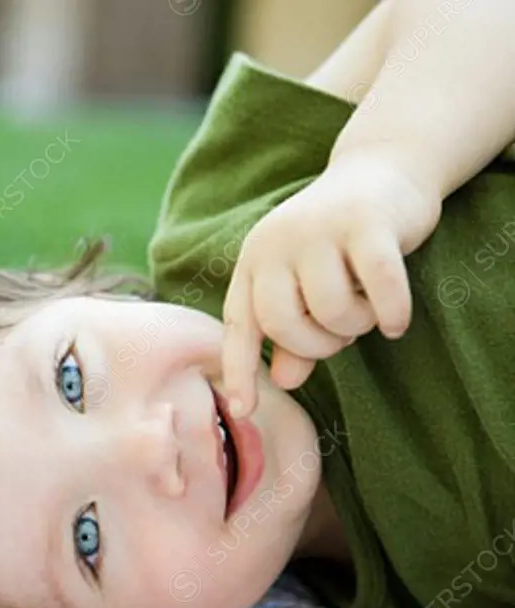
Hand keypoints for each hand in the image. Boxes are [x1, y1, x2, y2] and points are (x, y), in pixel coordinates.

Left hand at [221, 150, 441, 416]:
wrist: (383, 169)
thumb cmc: (340, 245)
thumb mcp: (308, 289)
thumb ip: (294, 336)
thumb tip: (284, 380)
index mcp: (256, 261)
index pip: (240, 323)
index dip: (240, 369)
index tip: (244, 410)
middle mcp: (277, 242)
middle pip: (284, 323)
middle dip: (319, 345)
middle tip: (343, 333)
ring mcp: (319, 229)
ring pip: (330, 309)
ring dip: (357, 325)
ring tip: (369, 309)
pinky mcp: (366, 221)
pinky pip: (377, 285)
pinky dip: (390, 312)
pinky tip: (396, 323)